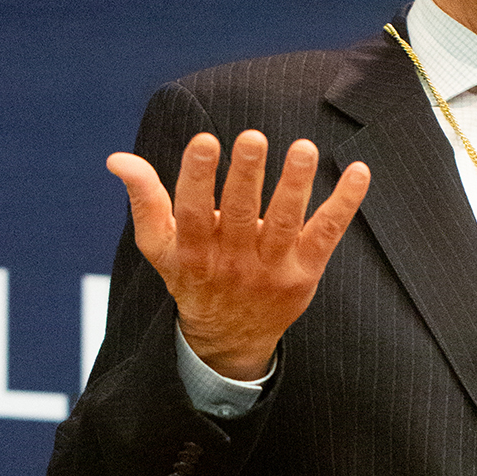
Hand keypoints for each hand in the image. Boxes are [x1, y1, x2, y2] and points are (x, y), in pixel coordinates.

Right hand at [107, 132, 370, 379]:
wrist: (228, 337)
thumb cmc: (192, 276)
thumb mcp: (158, 245)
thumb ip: (144, 199)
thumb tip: (118, 158)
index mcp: (194, 249)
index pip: (194, 210)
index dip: (198, 176)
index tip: (205, 141)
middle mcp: (232, 259)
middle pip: (241, 213)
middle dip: (247, 175)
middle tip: (254, 138)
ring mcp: (270, 267)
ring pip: (285, 222)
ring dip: (296, 184)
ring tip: (304, 148)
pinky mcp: (304, 272)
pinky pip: (327, 234)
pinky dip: (344, 204)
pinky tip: (359, 172)